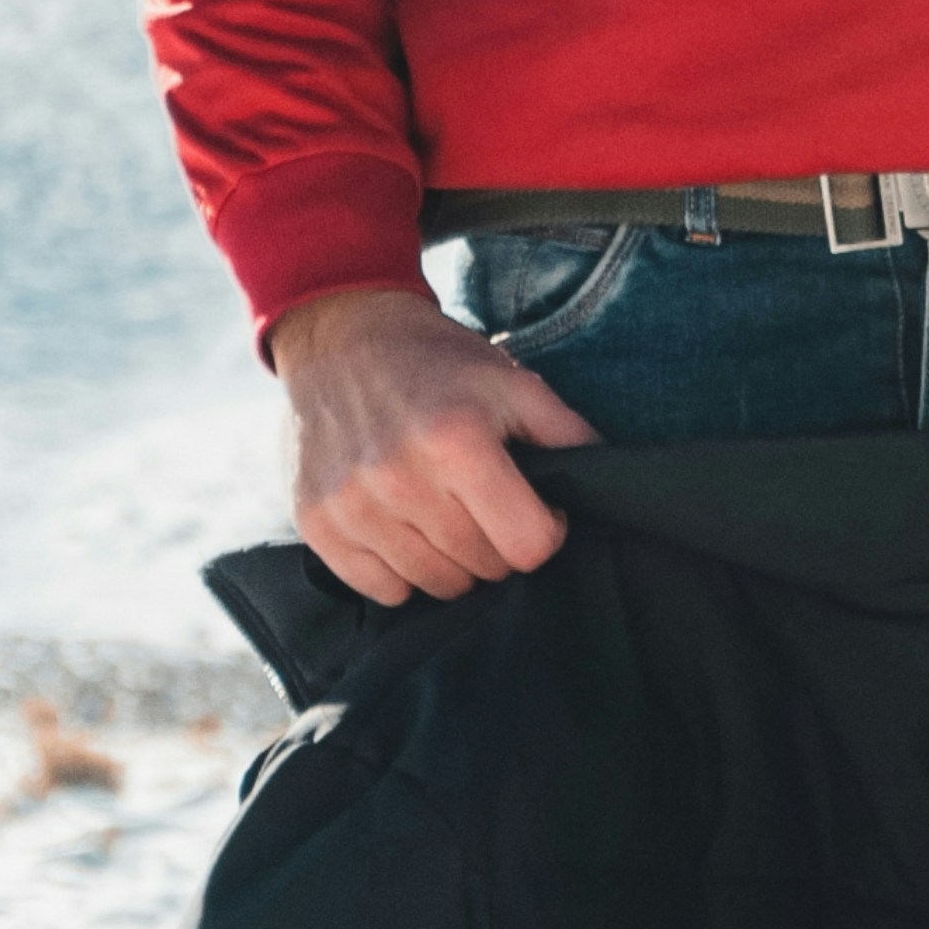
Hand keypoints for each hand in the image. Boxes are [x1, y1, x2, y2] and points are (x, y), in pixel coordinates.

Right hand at [273, 283, 601, 604]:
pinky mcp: (316, 522)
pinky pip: (383, 590)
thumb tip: (611, 486)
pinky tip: (401, 522)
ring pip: (435, 585)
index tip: (532, 505)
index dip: (543, 530)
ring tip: (442, 507)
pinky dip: (401, 568)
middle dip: (496, 542)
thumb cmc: (437, 363)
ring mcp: (352, 504)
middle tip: (482, 500)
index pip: (528, 547)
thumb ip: (568, 434)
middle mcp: (399, 477)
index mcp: (457, 440)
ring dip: (450, 558)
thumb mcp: (512, 381)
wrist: (341, 337)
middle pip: (483, 570)